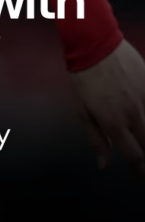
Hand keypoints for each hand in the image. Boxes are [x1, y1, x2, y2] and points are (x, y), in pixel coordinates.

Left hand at [71, 39, 144, 175]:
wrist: (94, 43)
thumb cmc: (84, 77)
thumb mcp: (82, 110)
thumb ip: (96, 139)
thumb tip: (104, 165)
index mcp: (114, 122)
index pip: (135, 157)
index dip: (140, 172)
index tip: (140, 178)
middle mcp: (133, 113)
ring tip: (142, 139)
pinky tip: (143, 117)